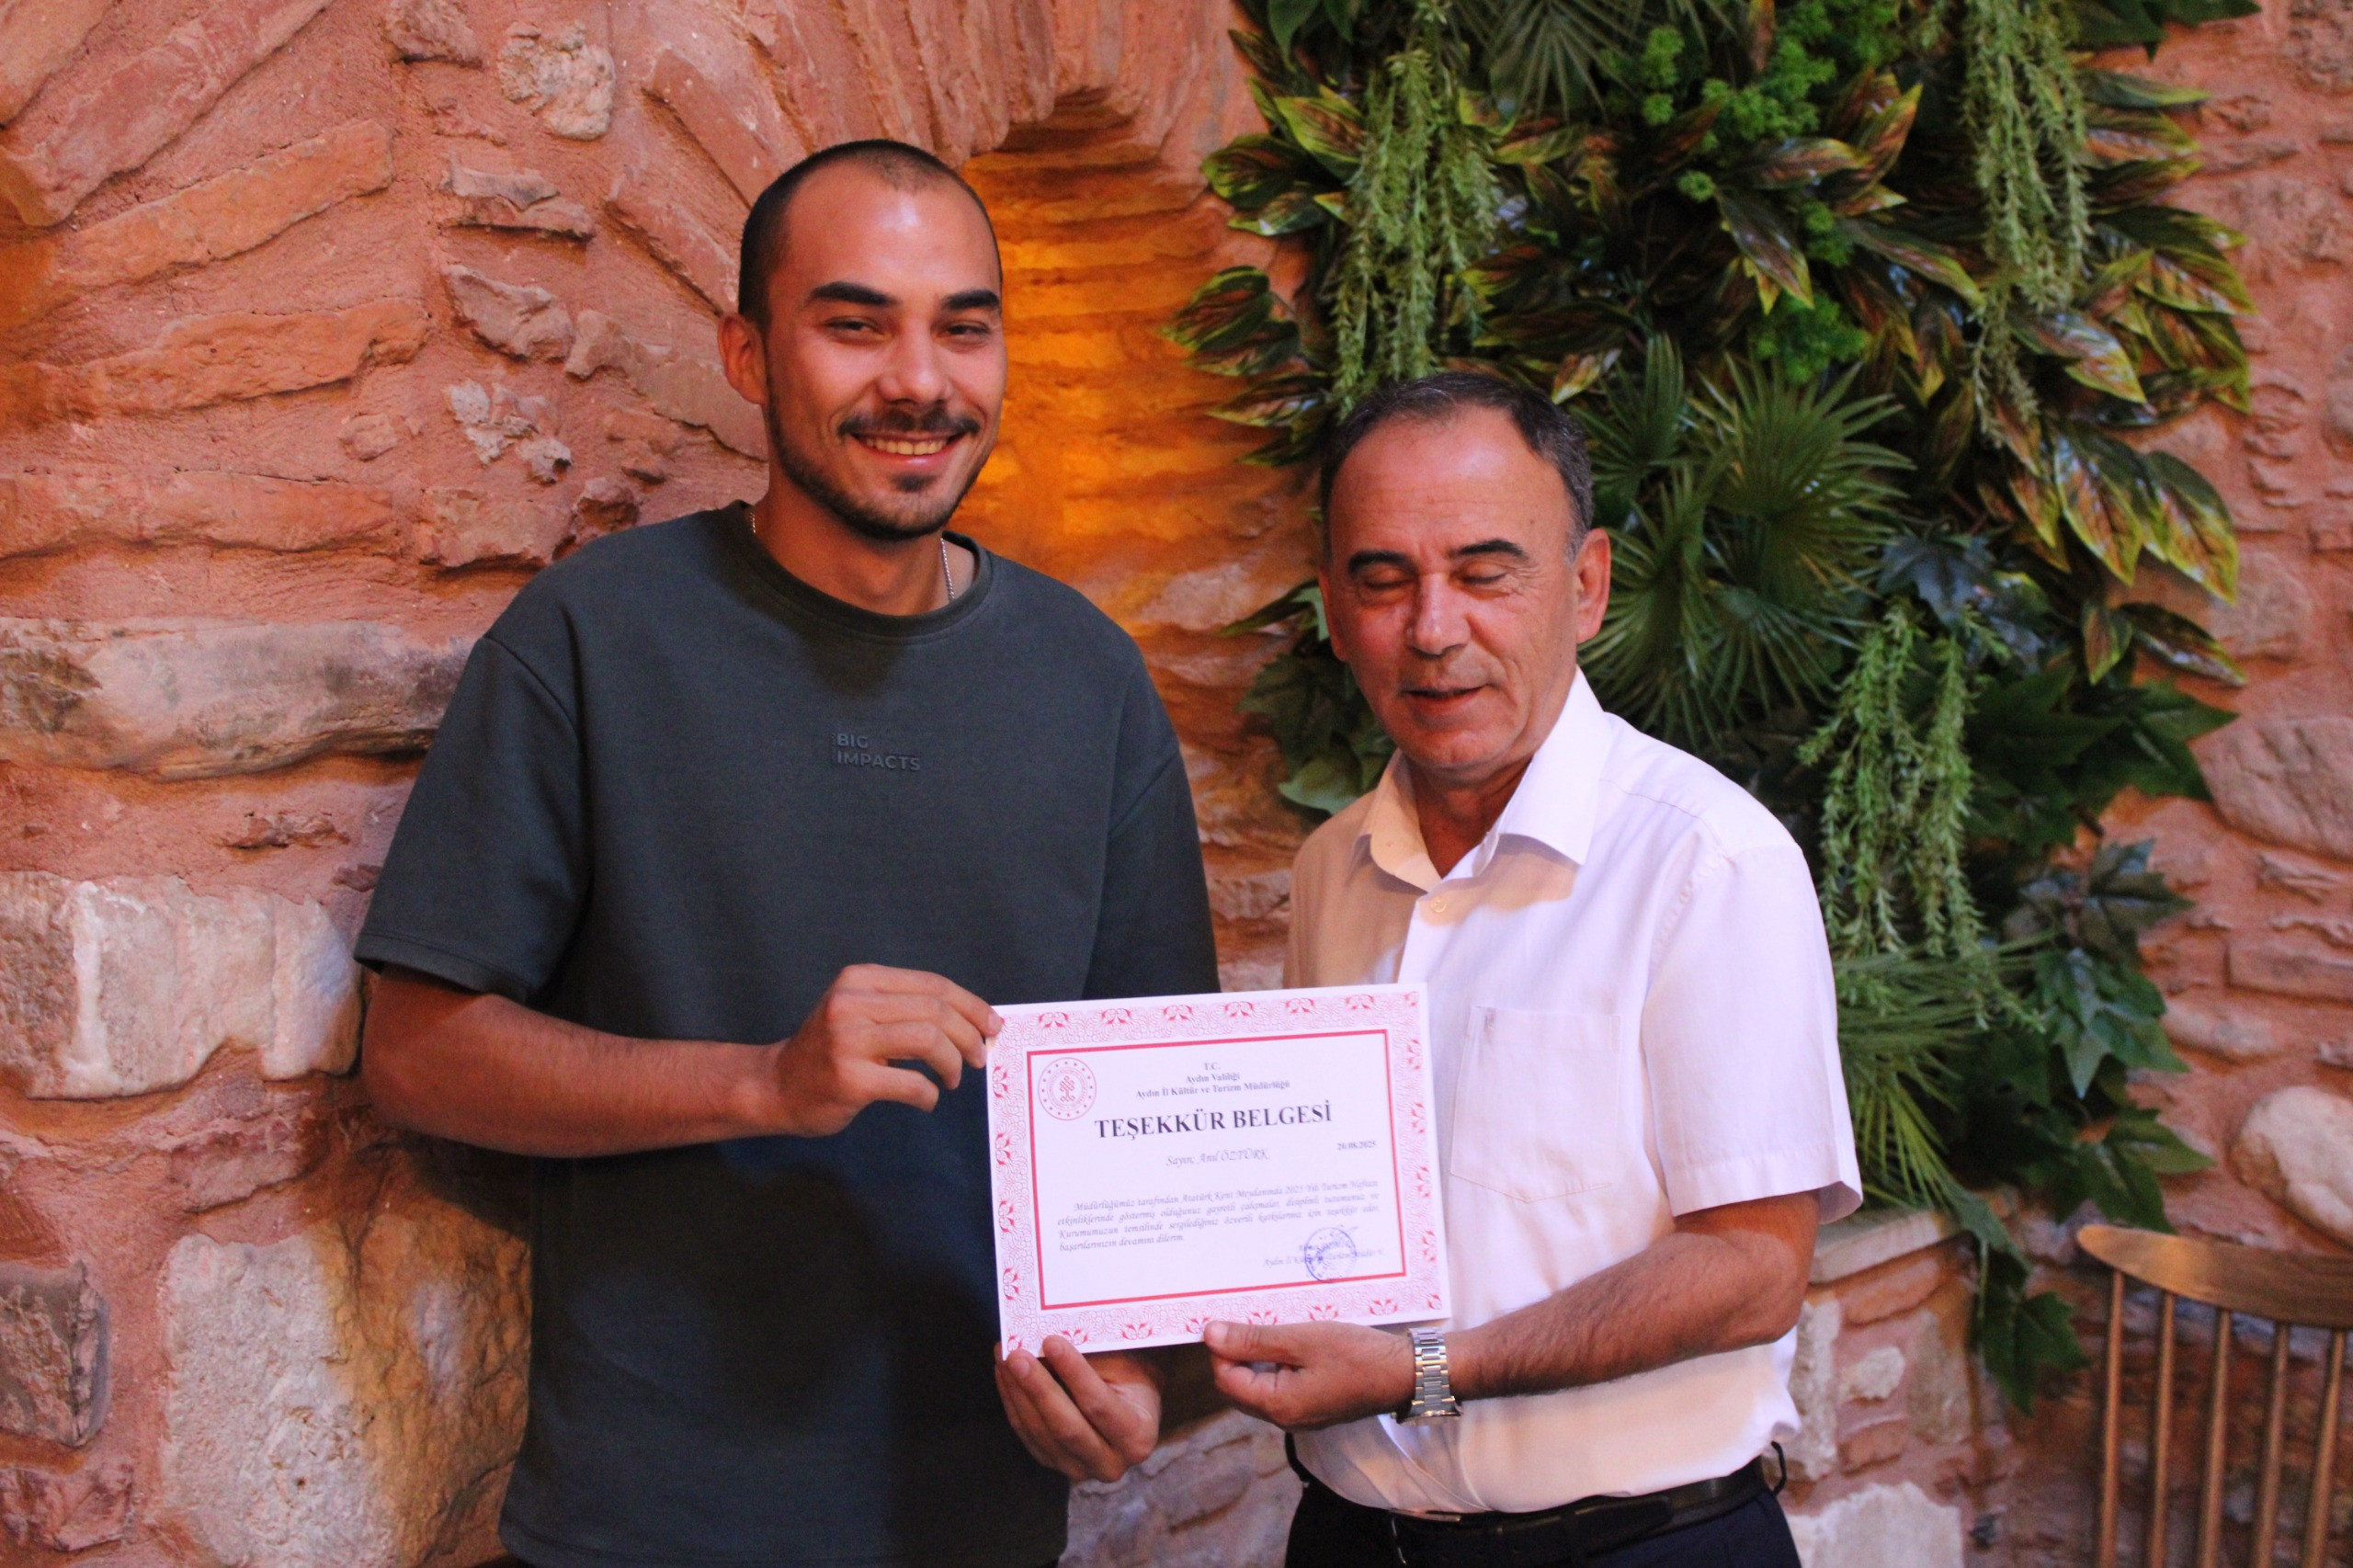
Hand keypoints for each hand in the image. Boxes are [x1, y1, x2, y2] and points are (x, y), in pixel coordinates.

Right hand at [767, 965, 998, 1135]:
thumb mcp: (860, 1011)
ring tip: (953, 1078)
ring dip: (953, 1063)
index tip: (993, 1025)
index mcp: (860, 979)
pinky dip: (929, 1094)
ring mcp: (848, 1041)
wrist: (775, 1086)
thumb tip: (974, 1020)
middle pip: (936, 1011)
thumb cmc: (830, 1051)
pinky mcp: (850, 1079)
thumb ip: (906, 1008)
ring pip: (929, 1040)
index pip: (933, 985)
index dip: (972, 1005)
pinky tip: (927, 1099)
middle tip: (979, 1057)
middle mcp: (851, 1002)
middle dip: (969, 1035)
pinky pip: (911, 1084)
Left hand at [995, 1339, 1163, 1482]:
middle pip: (1066, 1427)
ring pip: (1040, 1432)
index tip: (1051, 1341)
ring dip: (1018, 1392)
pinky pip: (1026, 1434)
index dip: (1074, 1373)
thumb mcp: (1123, 1364)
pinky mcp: (1053, 1463)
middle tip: (1017, 1354)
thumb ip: (1090, 1358)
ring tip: (1004, 1356)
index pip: (1099, 1405)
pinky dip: (1012, 1401)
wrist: (1130, 1405)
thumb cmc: (1131, 1377)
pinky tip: (1004, 1373)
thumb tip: (1047, 1339)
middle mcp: (1111, 1464)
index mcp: (1138, 1437)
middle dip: (1038, 1387)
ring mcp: (1078, 1470)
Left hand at [1205, 1320, 1415, 1430]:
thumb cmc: (1356, 1354)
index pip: (1226, 1380)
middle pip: (1239, 1387)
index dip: (1219, 1349)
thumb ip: (1254, 1340)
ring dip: (1255, 1357)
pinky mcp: (1314, 1407)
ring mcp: (1301, 1415)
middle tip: (1241, 1317)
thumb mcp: (1302, 1339)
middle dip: (1234, 1354)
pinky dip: (1275, 1364)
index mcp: (1278, 1406)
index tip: (1224, 1318)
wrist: (1404, 1373)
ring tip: (1264, 1324)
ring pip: (1259, 1387)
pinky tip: (1285, 1339)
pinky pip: (1281, 1387)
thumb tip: (1209, 1335)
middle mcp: (1285, 1419)